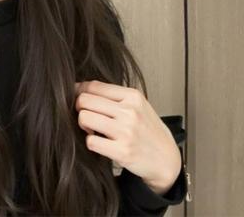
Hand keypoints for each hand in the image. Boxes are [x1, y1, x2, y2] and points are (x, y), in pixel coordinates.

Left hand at [74, 79, 181, 194]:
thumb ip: (114, 96)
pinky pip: (90, 142)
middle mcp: (129, 111)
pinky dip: (91, 143)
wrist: (167, 158)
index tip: (76, 96)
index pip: (93, 85)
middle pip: (84, 100)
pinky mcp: (122, 151)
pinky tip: (100, 143)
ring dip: (83, 125)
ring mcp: (126, 131)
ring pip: (84, 117)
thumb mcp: (137, 105)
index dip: (79, 90)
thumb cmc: (148, 130)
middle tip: (86, 116)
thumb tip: (80, 88)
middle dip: (79, 108)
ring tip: (93, 130)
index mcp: (132, 96)